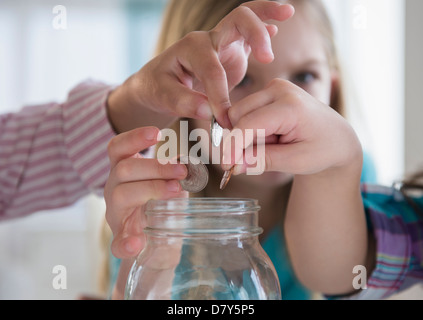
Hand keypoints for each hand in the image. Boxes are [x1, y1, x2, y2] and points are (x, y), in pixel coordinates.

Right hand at [104, 127, 187, 258]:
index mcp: (124, 171)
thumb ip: (175, 171)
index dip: (134, 138)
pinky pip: (117, 242)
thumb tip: (188, 160)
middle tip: (182, 171)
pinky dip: (125, 243)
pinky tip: (137, 243)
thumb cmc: (161, 204)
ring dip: (151, 189)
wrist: (158, 241)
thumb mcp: (169, 182)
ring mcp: (115, 214)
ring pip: (121, 194)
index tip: (157, 132)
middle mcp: (114, 188)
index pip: (118, 148)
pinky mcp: (120, 238)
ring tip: (176, 190)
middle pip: (124, 169)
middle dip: (155, 167)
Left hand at [107, 1, 294, 131]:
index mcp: (190, 48)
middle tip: (268, 58)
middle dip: (255, 34)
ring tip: (287, 11)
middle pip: (236, 21)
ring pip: (245, 19)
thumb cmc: (158, 87)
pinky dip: (264, 28)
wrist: (158, 83)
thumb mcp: (162, 96)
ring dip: (265, 14)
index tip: (224, 120)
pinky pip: (249, 35)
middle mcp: (208, 39)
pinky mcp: (231, 52)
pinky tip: (277, 28)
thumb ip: (183, 102)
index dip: (220, 96)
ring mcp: (221, 43)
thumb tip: (208, 110)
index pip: (213, 70)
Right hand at [222, 79, 361, 175]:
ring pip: (238, 113)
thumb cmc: (322, 150)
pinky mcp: (269, 91)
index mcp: (291, 105)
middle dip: (241, 141)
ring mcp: (274, 87)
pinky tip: (272, 136)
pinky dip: (252, 129)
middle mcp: (280, 89)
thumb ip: (262, 161)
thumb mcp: (295, 161)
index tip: (227, 167)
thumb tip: (232, 165)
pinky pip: (246, 111)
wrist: (337, 137)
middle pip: (238, 115)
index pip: (248, 125)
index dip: (233, 147)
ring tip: (274, 145)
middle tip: (261, 158)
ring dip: (247, 135)